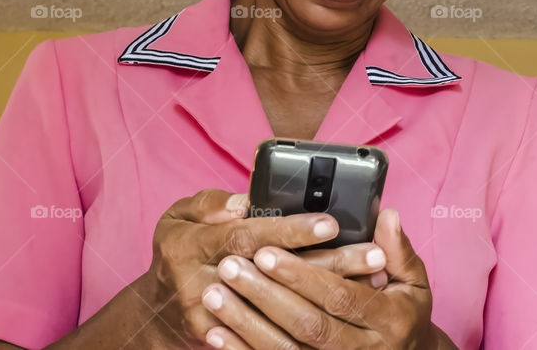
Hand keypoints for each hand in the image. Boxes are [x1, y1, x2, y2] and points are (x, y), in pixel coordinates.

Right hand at [139, 189, 383, 347]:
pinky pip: (279, 338)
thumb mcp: (179, 217)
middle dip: (331, 265)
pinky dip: (318, 325)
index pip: (250, 236)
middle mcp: (204, 285)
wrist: (160, 311)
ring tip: (377, 279)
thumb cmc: (177, 252)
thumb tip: (243, 201)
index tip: (332, 223)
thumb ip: (209, 204)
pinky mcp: (229, 340)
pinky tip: (352, 311)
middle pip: (278, 277)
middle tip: (375, 254)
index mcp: (195, 246)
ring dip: (333, 295)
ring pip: (286, 313)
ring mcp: (218, 319)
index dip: (292, 231)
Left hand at [201, 209, 451, 348]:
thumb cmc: (404, 314)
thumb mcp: (413, 282)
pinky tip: (215, 332)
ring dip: (245, 324)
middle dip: (265, 295)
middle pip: (307, 325)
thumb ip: (398, 250)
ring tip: (215, 293)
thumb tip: (386, 216)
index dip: (302, 275)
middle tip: (230, 266)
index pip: (339, 295)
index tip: (268, 250)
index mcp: (388, 320)